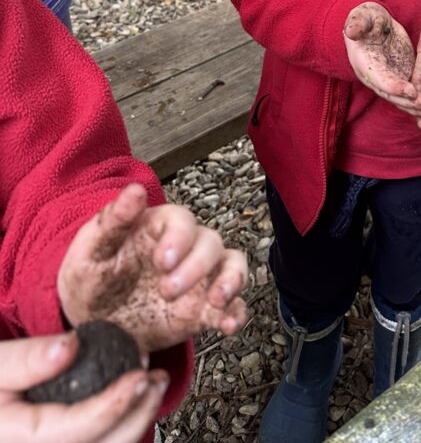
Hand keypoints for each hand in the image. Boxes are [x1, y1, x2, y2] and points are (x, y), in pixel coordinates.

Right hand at [0, 333, 167, 442]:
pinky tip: (135, 397)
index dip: (114, 405)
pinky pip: (100, 442)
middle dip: (138, 414)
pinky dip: (122, 423)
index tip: (141, 376)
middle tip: (158, 377)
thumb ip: (27, 359)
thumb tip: (69, 347)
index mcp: (18, 440)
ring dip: (136, 419)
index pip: (77, 431)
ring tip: (154, 382)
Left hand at [58, 184, 248, 352]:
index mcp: (159, 227)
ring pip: (231, 265)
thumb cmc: (91, 277)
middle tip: (166, 291)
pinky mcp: (203, 308)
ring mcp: (199, 278)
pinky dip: (235, 313)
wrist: (93, 322)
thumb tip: (135, 190)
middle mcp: (186, 248)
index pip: (182, 220)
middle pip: (210, 243)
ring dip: (231, 280)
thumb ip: (112, 221)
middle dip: (196, 267)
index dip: (179, 238)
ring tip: (217, 302)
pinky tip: (227, 325)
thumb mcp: (90, 250)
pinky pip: (232, 304)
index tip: (162, 261)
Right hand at [344, 2, 420, 127]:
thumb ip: (358, 23)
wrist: (374, 25)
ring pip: (404, 99)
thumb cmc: (367, 19)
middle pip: (394, 95)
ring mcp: (391, 80)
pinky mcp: (404, 78)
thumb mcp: (363, 17)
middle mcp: (377, 78)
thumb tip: (351, 31)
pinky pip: (412, 95)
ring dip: (419, 108)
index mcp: (366, 64)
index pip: (380, 79)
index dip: (394, 86)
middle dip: (412, 103)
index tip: (411, 91)